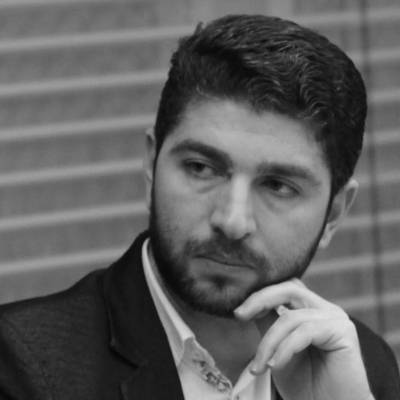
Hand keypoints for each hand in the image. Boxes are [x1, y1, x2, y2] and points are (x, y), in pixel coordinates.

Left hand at [234, 279, 374, 399]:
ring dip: (270, 342)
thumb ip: (269, 326)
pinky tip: (276, 366)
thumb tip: (247, 307)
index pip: (284, 289)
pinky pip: (305, 332)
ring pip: (292, 317)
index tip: (239, 312)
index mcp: (312, 310)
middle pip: (289, 289)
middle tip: (240, 315)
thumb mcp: (278, 350)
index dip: (260, 295)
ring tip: (260, 365)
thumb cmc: (308, 386)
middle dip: (261, 299)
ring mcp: (336, 318)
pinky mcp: (343, 332)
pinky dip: (285, 349)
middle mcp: (325, 309)